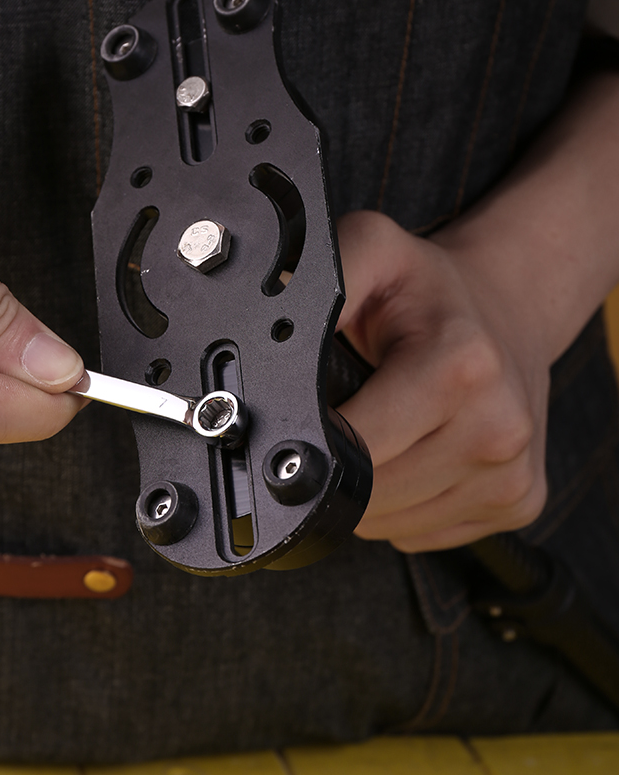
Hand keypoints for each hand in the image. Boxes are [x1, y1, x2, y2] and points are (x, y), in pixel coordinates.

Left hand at [336, 211, 549, 551]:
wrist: (509, 308)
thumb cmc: (432, 291)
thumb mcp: (373, 251)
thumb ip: (320, 280)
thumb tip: (265, 327)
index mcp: (460, 367)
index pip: (355, 448)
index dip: (313, 439)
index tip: (311, 413)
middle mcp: (497, 427)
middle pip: (369, 496)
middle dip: (339, 466)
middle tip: (347, 414)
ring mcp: (512, 474)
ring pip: (390, 523)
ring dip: (369, 490)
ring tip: (383, 432)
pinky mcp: (519, 502)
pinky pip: (422, 533)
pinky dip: (402, 507)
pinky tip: (412, 456)